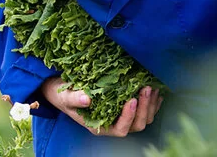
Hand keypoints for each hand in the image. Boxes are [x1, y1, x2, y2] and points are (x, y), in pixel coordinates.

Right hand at [41, 77, 162, 136]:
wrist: (61, 89)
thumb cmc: (61, 95)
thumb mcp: (64, 96)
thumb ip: (74, 99)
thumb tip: (87, 99)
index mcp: (99, 126)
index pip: (120, 129)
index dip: (128, 117)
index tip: (131, 99)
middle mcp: (112, 124)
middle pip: (137, 125)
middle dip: (144, 108)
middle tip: (146, 88)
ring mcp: (120, 116)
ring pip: (144, 118)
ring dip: (151, 104)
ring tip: (152, 87)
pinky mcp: (125, 107)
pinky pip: (144, 109)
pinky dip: (152, 101)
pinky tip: (155, 89)